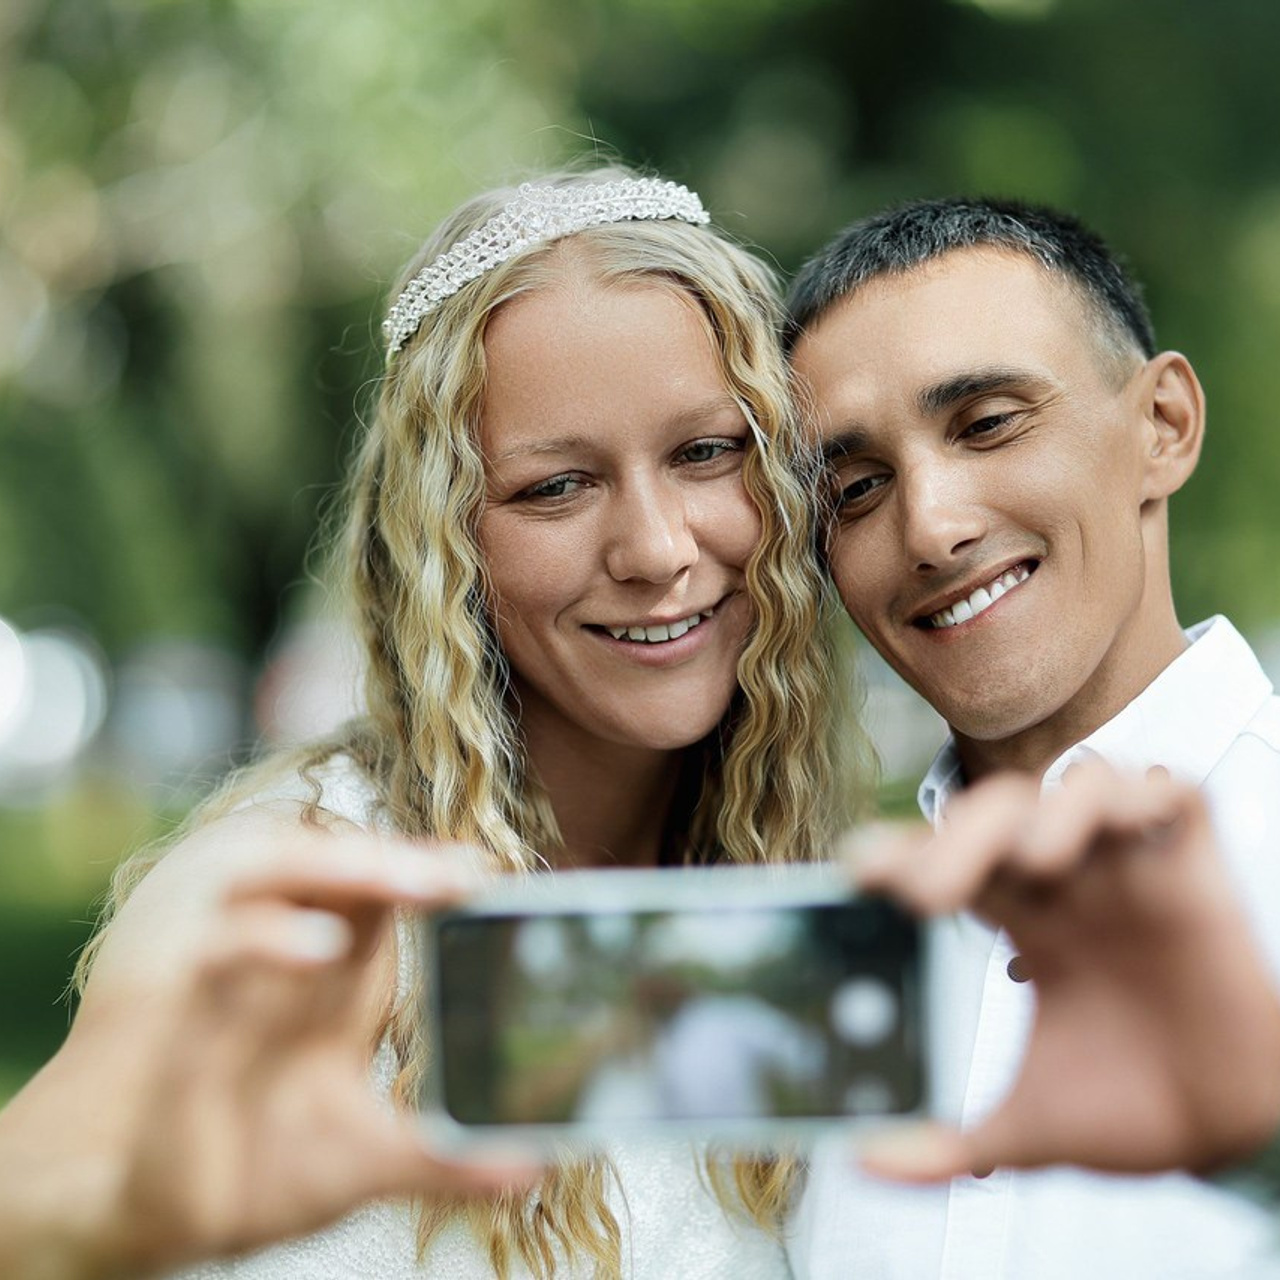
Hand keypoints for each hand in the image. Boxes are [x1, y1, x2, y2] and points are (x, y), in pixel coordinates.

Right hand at [1, 828, 538, 1279]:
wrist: (141, 1207)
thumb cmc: (258, 1169)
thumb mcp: (364, 1160)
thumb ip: (442, 1158)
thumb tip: (537, 1164)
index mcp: (335, 986)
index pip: (383, 900)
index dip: (433, 876)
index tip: (488, 873)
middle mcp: (289, 967)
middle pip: (341, 878)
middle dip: (403, 863)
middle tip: (468, 867)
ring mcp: (238, 978)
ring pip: (282, 887)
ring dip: (346, 875)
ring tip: (414, 882)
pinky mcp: (186, 1009)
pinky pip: (222, 951)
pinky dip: (267, 941)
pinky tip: (321, 946)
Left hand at [851, 762, 1279, 1180]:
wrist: (1228, 1139)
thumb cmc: (1126, 1113)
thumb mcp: (1024, 1129)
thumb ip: (943, 1146)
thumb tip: (859, 1163)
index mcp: (1017, 923)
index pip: (947, 860)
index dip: (903, 854)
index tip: (857, 873)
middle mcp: (1066, 885)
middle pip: (997, 815)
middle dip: (956, 839)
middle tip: (924, 895)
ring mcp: (1129, 872)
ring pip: (1076, 788)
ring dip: (1050, 811)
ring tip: (1033, 865)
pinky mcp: (1196, 873)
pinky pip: (1172, 795)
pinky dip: (1144, 793)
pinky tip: (1121, 828)